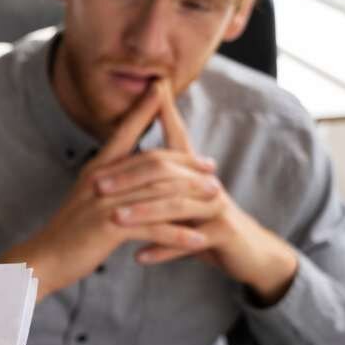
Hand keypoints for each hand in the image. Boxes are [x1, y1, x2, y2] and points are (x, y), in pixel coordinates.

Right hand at [0, 81, 214, 299]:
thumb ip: (106, 181)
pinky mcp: (109, 228)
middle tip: (212, 166)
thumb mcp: (85, 197)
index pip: (123, 132)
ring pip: (159, 193)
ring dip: (191, 197)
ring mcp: (105, 203)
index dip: (143, 109)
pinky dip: (178, 234)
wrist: (42, 259)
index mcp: (96, 170)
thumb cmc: (67, 232)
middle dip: (186, 163)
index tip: (161, 89)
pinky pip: (154, 228)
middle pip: (153, 162)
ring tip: (216, 200)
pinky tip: (198, 240)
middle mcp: (101, 181)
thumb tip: (126, 171)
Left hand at [104, 80, 297, 304]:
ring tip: (116, 220)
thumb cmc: (207, 223)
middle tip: (96, 186)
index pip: (177, 136)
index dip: (166, 112)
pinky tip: (138, 256)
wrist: (248, 254)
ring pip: (177, 205)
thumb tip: (134, 156)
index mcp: (194, 172)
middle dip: (129, 177)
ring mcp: (216, 207)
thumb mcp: (185, 197)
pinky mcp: (223, 233)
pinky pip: (188, 241)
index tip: (152, 88)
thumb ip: (164, 177)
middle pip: (166, 171)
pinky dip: (163, 249)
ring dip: (144, 213)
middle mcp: (205, 183)